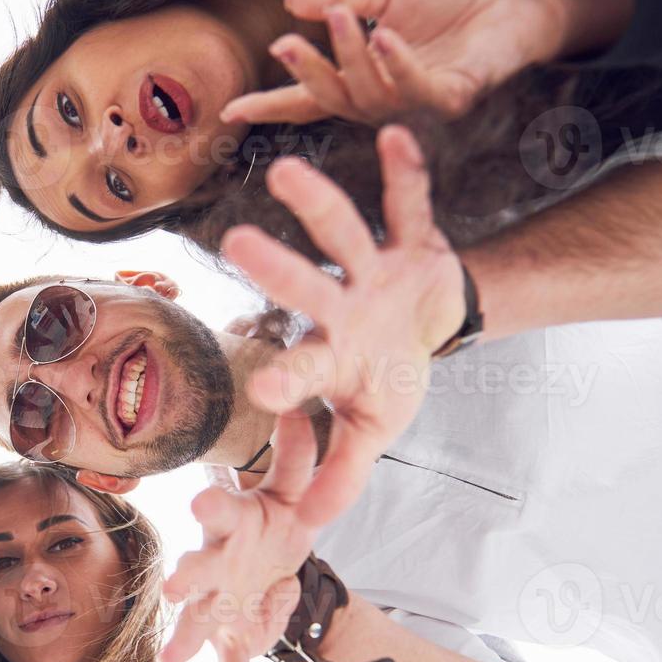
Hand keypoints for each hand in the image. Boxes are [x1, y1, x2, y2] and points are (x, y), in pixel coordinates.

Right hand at [161, 412, 322, 661]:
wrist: (270, 562)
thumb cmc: (271, 522)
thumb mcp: (292, 492)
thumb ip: (296, 458)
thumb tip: (303, 410)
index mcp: (231, 522)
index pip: (217, 508)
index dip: (210, 504)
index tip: (201, 500)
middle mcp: (214, 562)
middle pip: (196, 567)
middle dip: (186, 577)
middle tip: (172, 586)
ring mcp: (218, 601)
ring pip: (198, 619)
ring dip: (186, 637)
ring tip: (172, 660)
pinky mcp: (232, 634)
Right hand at [222, 0, 573, 126]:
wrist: (508, 1)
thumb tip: (292, 3)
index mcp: (361, 77)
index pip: (308, 97)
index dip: (270, 105)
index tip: (230, 112)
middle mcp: (382, 100)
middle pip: (331, 99)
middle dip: (305, 73)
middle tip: (283, 44)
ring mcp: (416, 106)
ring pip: (367, 94)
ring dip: (349, 55)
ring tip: (341, 16)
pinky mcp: (451, 100)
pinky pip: (416, 89)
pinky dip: (398, 63)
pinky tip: (386, 37)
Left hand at [223, 126, 465, 527]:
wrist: (429, 329)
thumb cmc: (387, 379)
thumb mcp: (374, 429)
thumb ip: (345, 470)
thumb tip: (316, 524)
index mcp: (332, 357)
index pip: (302, 369)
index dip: (285, 378)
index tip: (260, 388)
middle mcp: (342, 308)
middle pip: (306, 286)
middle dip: (276, 267)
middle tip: (233, 243)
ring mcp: (374, 271)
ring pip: (343, 233)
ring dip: (318, 202)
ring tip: (284, 170)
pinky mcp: (412, 242)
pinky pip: (409, 203)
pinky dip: (406, 173)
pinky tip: (395, 137)